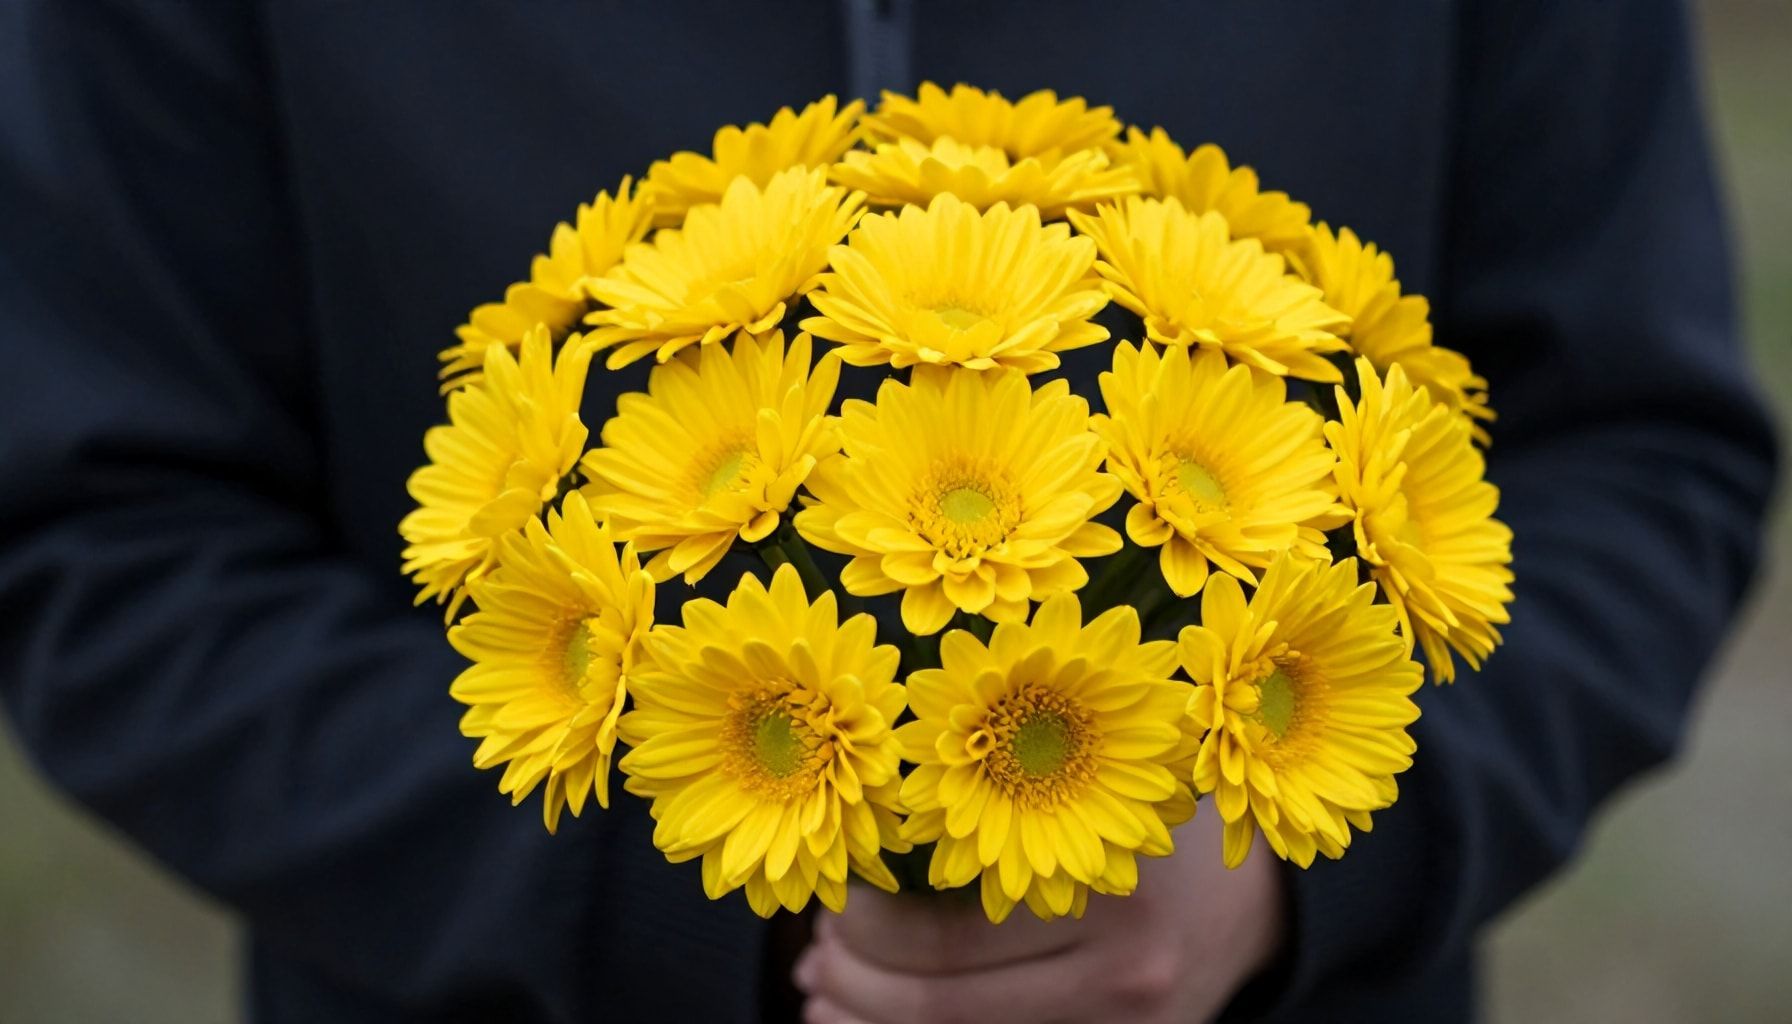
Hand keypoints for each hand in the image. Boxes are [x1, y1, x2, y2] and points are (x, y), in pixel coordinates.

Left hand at [793, 807, 1286, 1023]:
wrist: (1258, 900)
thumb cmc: (1150, 815)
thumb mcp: (1086, 783)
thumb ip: (993, 800)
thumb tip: (859, 853)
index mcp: (1104, 889)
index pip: (938, 937)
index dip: (859, 927)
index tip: (830, 899)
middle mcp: (1120, 976)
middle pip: (938, 1006)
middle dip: (850, 985)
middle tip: (812, 958)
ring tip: (822, 1002)